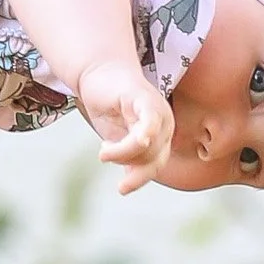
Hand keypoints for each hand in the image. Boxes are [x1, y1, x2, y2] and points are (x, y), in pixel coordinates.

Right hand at [78, 57, 174, 192]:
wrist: (99, 74)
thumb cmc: (110, 106)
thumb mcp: (118, 139)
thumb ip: (128, 158)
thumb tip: (128, 185)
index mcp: (162, 134)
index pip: (157, 164)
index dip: (140, 178)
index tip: (121, 189)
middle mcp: (165, 123)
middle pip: (151, 157)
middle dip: (126, 162)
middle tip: (105, 153)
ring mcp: (157, 110)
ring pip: (146, 147)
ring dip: (120, 154)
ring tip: (104, 148)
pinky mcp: (144, 99)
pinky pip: (149, 123)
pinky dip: (141, 137)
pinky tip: (128, 143)